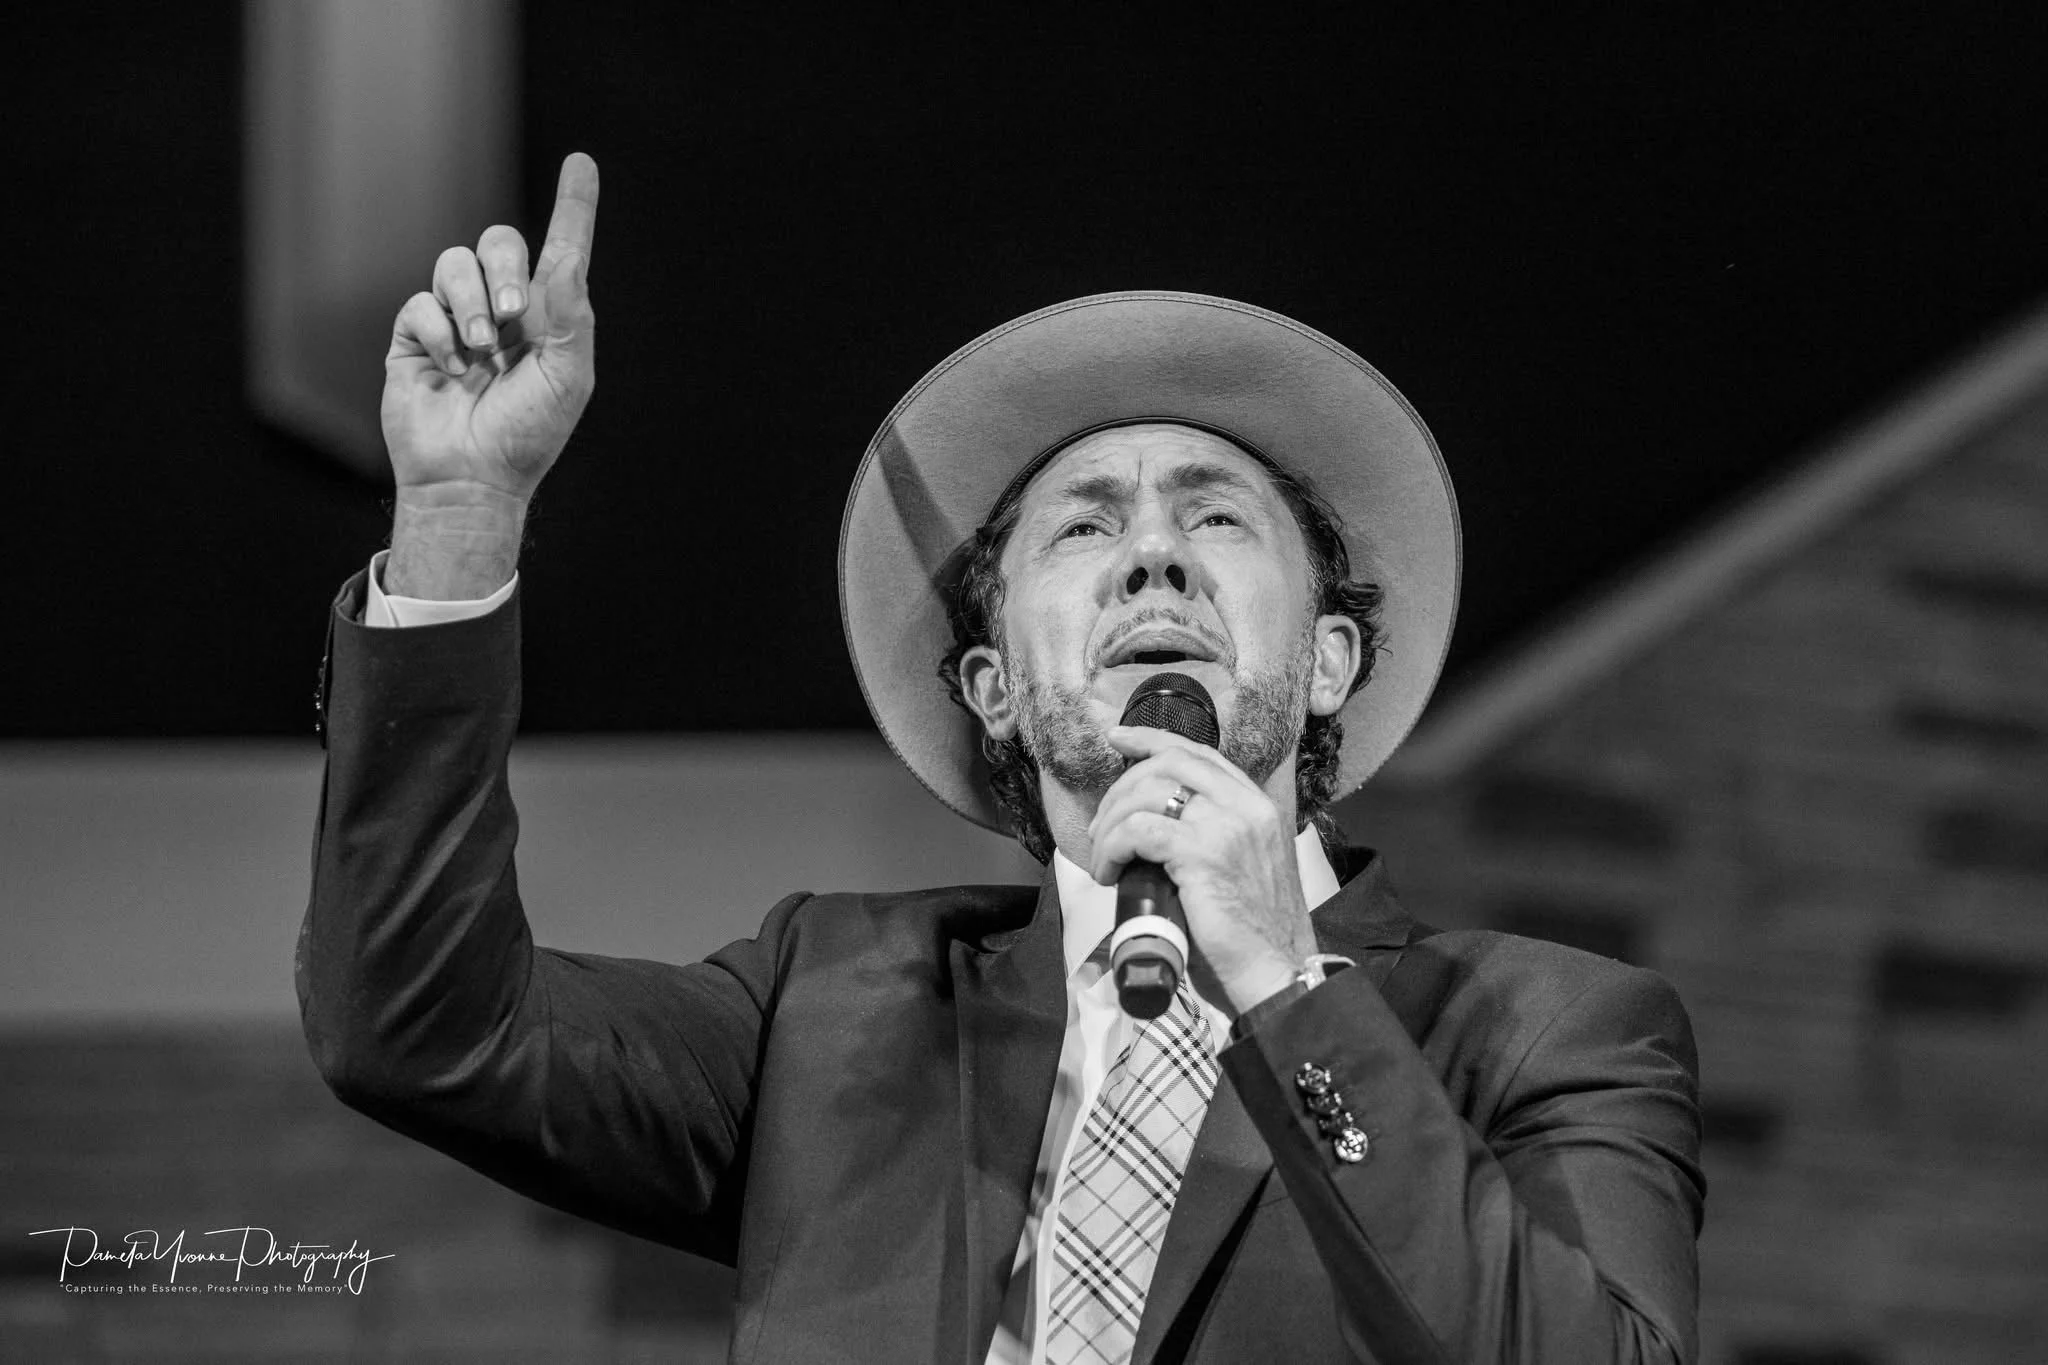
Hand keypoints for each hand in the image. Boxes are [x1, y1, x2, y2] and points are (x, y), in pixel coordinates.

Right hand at [381, 152, 599, 503]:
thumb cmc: (527, 436)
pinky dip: (438, 332)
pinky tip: (451, 368)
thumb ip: (572, 315)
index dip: (573, 206)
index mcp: (549, 319)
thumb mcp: (568, 378)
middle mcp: (503, 311)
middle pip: (499, 241)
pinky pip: (419, 304)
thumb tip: (570, 256)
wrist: (471, 479)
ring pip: (454, 262)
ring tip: (481, 351)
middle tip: (516, 314)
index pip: (561, 249)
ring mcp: (457, 321)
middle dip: (507, 268)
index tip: (582, 163)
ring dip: (471, 303)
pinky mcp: (414, 337)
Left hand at [1086, 726, 1318, 1015]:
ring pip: (1147, 794)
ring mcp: (1226, 827)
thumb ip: (1217, 839)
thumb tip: (1162, 831)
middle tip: (1101, 826)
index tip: (1119, 739)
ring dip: (1111, 823)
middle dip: (1121, 788)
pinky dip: (1112, 848)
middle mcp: (1246, 807)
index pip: (1200, 754)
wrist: (1277, 970)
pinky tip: (1109, 872)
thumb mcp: (1245, 869)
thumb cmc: (1255, 935)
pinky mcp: (1202, 855)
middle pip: (1168, 764)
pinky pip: (1139, 831)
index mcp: (1257, 806)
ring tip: (1103, 857)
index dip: (1152, 740)